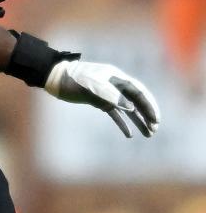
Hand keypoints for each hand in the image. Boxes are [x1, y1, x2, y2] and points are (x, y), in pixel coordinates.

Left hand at [45, 60, 161, 137]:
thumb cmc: (75, 79)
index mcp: (116, 77)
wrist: (56, 78)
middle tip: (154, 130)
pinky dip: (122, 123)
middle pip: (136, 101)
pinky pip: (115, 113)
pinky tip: (129, 134)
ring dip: (138, 121)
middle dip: (147, 115)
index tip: (156, 119)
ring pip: (128, 109)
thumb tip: (131, 108)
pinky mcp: (98, 101)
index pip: (139, 92)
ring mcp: (107, 94)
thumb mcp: (93, 86)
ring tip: (148, 134)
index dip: (149, 105)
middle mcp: (115, 85)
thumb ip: (112, 96)